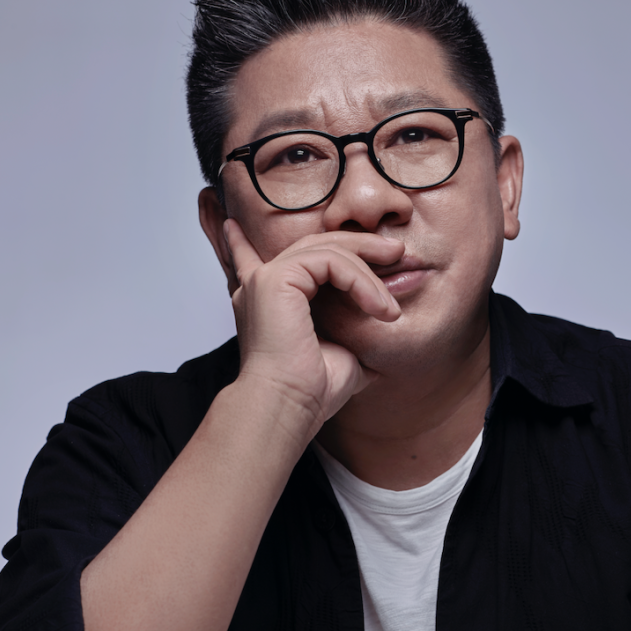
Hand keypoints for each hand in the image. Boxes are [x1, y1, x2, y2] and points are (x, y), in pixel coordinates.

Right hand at [224, 219, 402, 433]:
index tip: (232, 224)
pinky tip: (378, 309)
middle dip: (361, 246)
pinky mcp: (277, 278)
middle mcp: (262, 284)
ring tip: (392, 307)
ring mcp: (267, 278)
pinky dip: (362, 281)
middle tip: (398, 253)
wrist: (290, 406)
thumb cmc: (312, 390)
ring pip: (329, 249)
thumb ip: (353, 335)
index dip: (243, 240)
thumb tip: (381, 342)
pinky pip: (331, 261)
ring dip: (370, 273)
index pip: (252, 258)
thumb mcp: (342, 353)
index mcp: (269, 300)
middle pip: (317, 245)